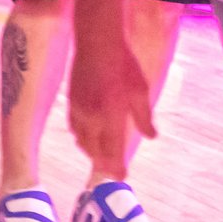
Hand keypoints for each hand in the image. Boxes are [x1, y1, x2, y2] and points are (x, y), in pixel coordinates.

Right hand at [68, 26, 155, 164]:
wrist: (97, 44)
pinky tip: (87, 137)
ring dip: (92, 151)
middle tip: (112, 172)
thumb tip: (151, 136)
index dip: (117, 166)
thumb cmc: (124, 65)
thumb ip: (144, 117)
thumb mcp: (141, 91)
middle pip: (95, 150)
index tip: (121, 177)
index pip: (113, 150)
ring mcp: (79, 110)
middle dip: (103, 163)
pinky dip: (81, 138)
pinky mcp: (71, 102)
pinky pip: (74, 128)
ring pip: (82, 140)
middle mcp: (93, 117)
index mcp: (112, 115)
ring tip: (100, 158)